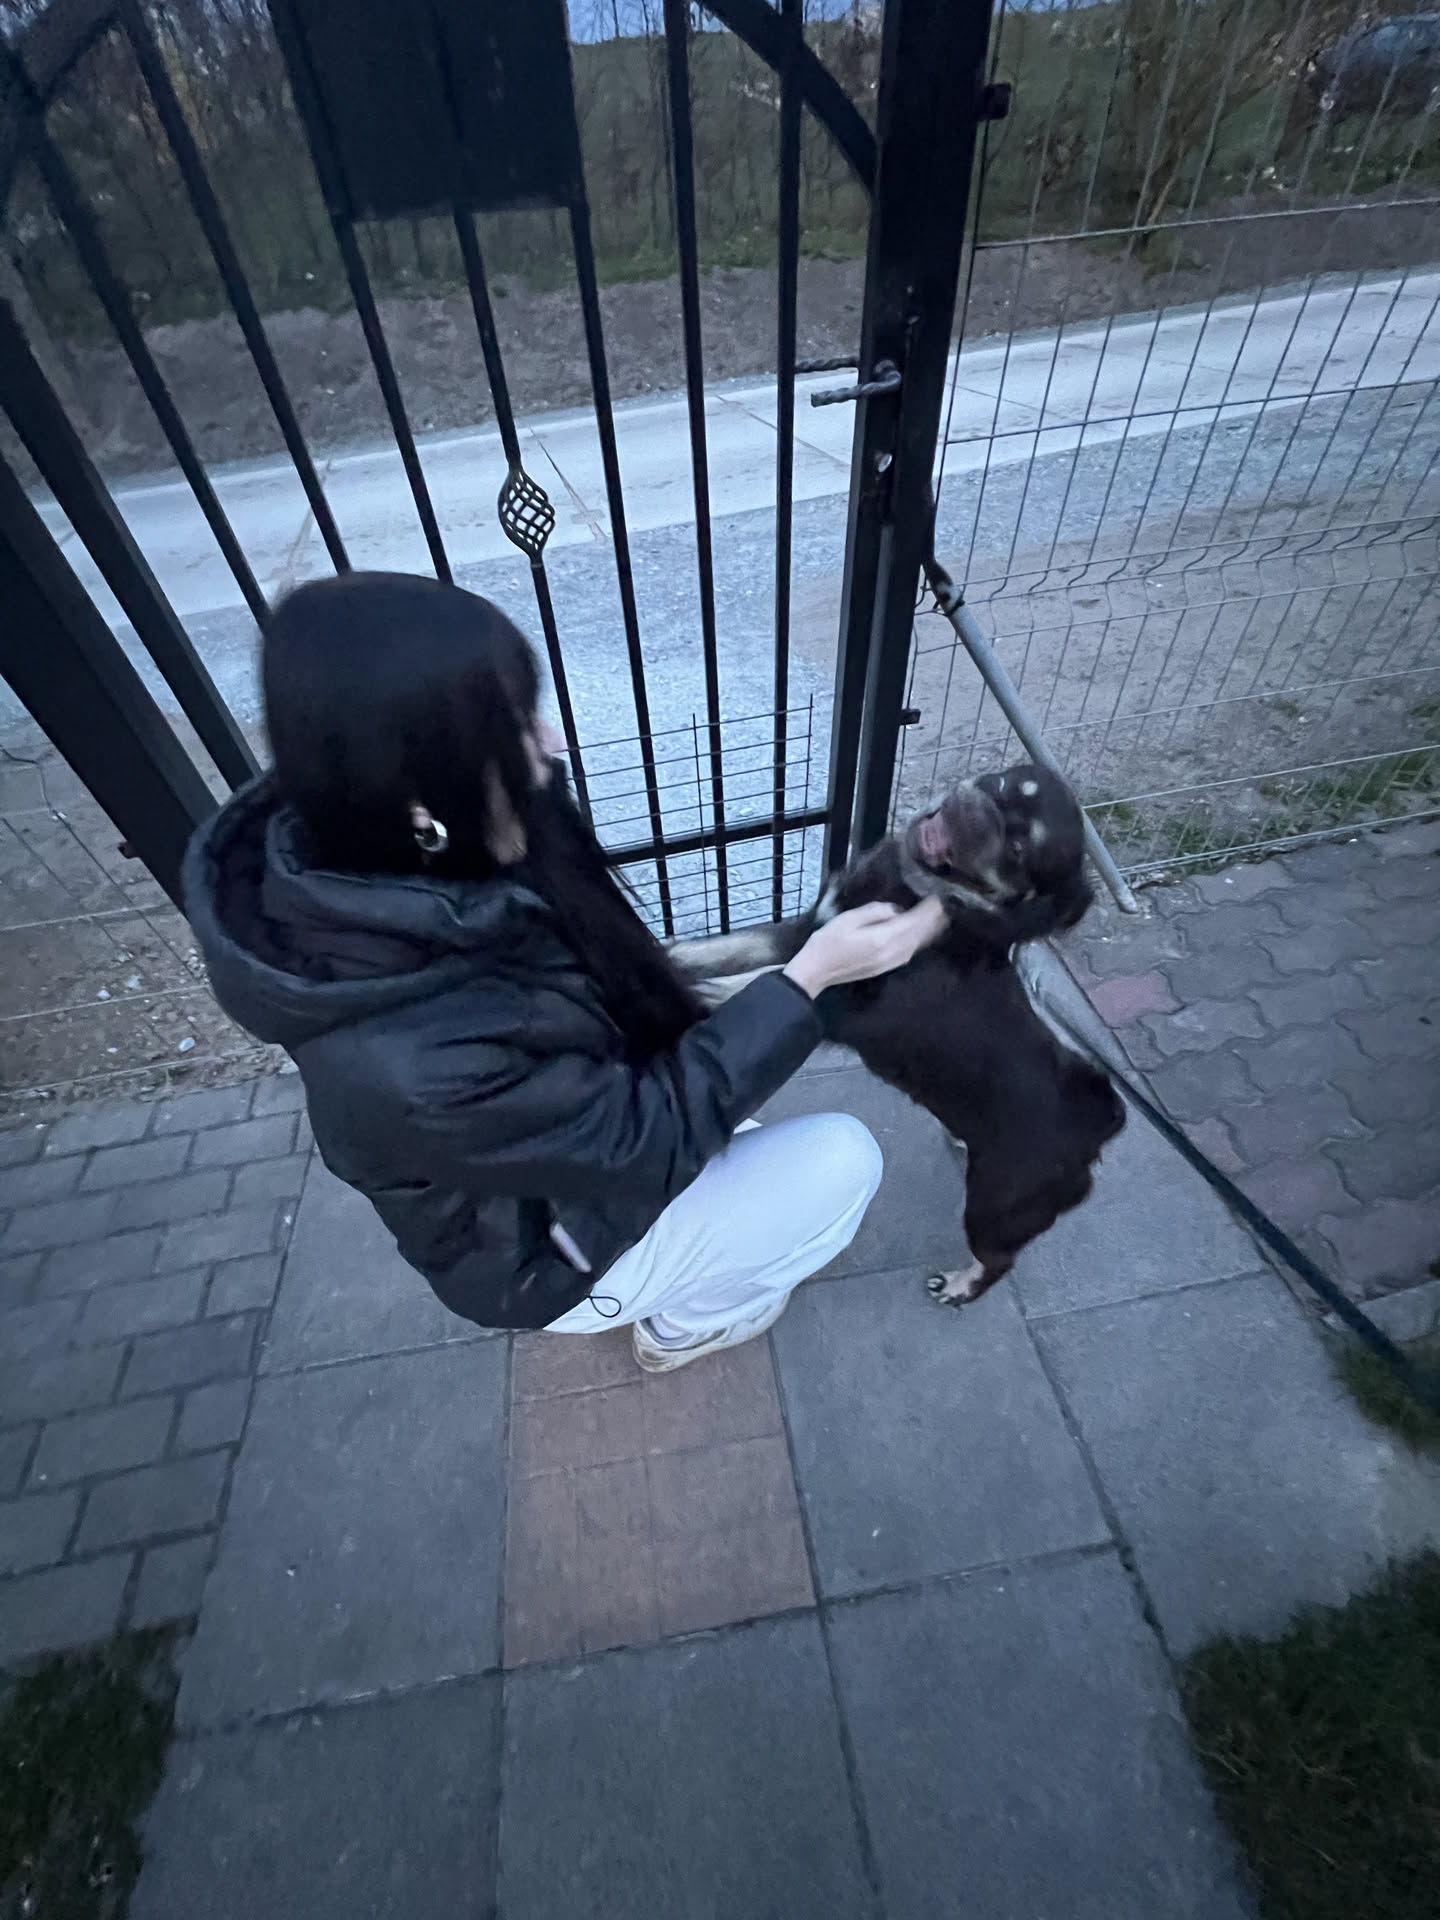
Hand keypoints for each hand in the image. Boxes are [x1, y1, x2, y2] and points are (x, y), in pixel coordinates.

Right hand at [783, 897, 946, 997]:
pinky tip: (922, 933)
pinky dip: (920, 940)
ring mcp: (892, 962)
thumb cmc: (828, 941)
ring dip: (930, 930)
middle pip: (920, 933)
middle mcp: (893, 952)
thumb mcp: (849, 918)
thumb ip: (876, 912)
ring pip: (918, 944)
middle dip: (933, 919)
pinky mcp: (888, 967)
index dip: (928, 909)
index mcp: (884, 938)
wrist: (818, 971)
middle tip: (944, 904)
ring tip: (940, 917)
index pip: (914, 920)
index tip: (938, 897)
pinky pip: (910, 951)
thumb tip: (896, 910)